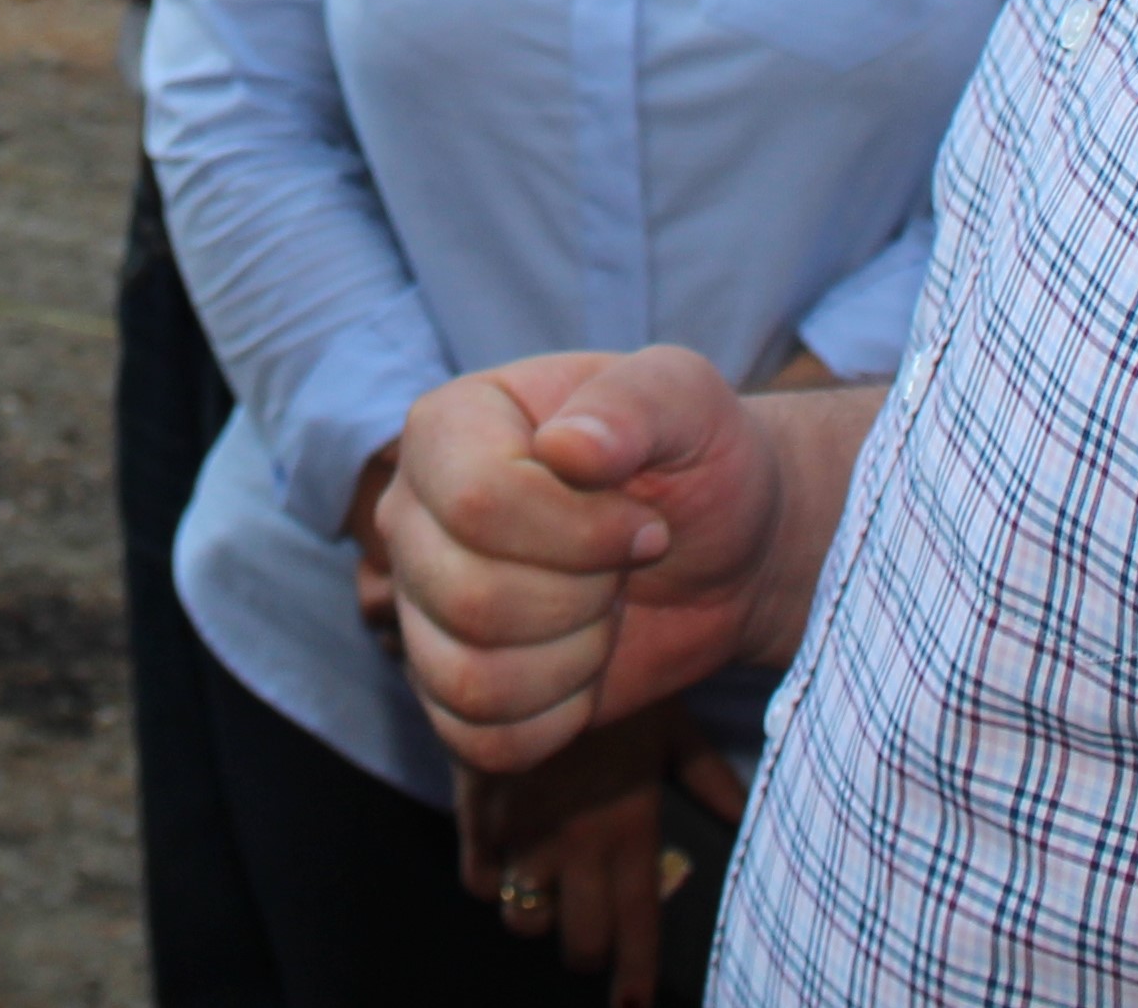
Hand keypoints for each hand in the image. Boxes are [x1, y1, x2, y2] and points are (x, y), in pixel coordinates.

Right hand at [375, 347, 799, 771]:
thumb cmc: (698, 459)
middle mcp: (413, 514)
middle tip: (626, 567)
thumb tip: (567, 448)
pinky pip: (478, 738)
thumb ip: (632, 404)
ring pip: (470, 678)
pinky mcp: (448, 684)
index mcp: (448, 425)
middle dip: (585, 597)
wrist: (724, 547)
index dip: (581, 533)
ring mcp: (422, 603)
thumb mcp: (687, 400)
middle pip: (470, 598)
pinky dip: (555, 719)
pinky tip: (587, 669)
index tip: (645, 523)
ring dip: (574, 659)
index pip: (478, 502)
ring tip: (607, 611)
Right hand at [454, 713, 746, 1007]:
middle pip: (578, 941)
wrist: (536, 640)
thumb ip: (710, 780)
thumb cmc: (615, 685)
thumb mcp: (672, 727)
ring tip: (548, 899)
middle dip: (587, 950)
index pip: (636, 926)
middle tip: (592, 934)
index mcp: (630, 829)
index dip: (635, 974)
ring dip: (537, 918)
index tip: (633, 1003)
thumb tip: (747, 820)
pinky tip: (504, 866)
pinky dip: (491, 883)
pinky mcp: (478, 811)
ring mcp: (523, 832)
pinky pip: (477, 879)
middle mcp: (577, 844)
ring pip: (524, 921)